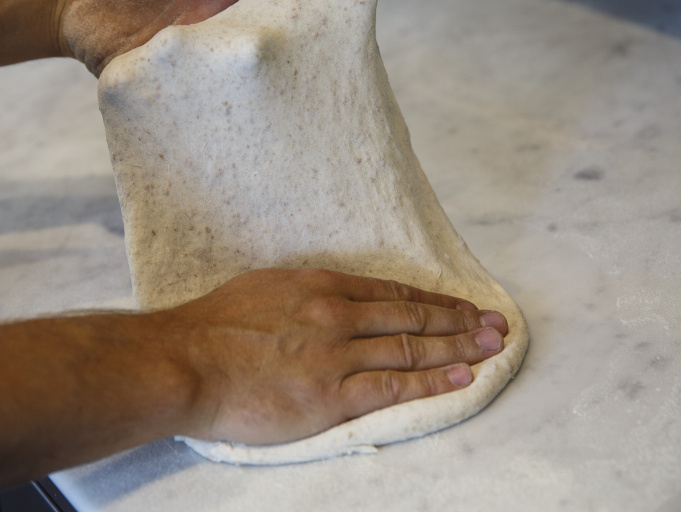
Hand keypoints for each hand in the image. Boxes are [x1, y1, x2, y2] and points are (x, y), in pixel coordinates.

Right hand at [157, 268, 506, 444]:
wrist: (185, 362)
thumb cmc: (212, 326)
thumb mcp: (263, 289)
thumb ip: (301, 295)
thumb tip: (324, 299)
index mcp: (320, 286)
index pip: (392, 293)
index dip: (432, 300)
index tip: (459, 304)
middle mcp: (337, 314)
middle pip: (412, 318)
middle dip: (459, 320)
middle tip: (496, 323)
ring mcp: (337, 354)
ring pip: (411, 348)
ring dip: (458, 347)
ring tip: (492, 346)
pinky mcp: (331, 395)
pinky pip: (394, 386)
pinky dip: (432, 381)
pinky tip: (461, 378)